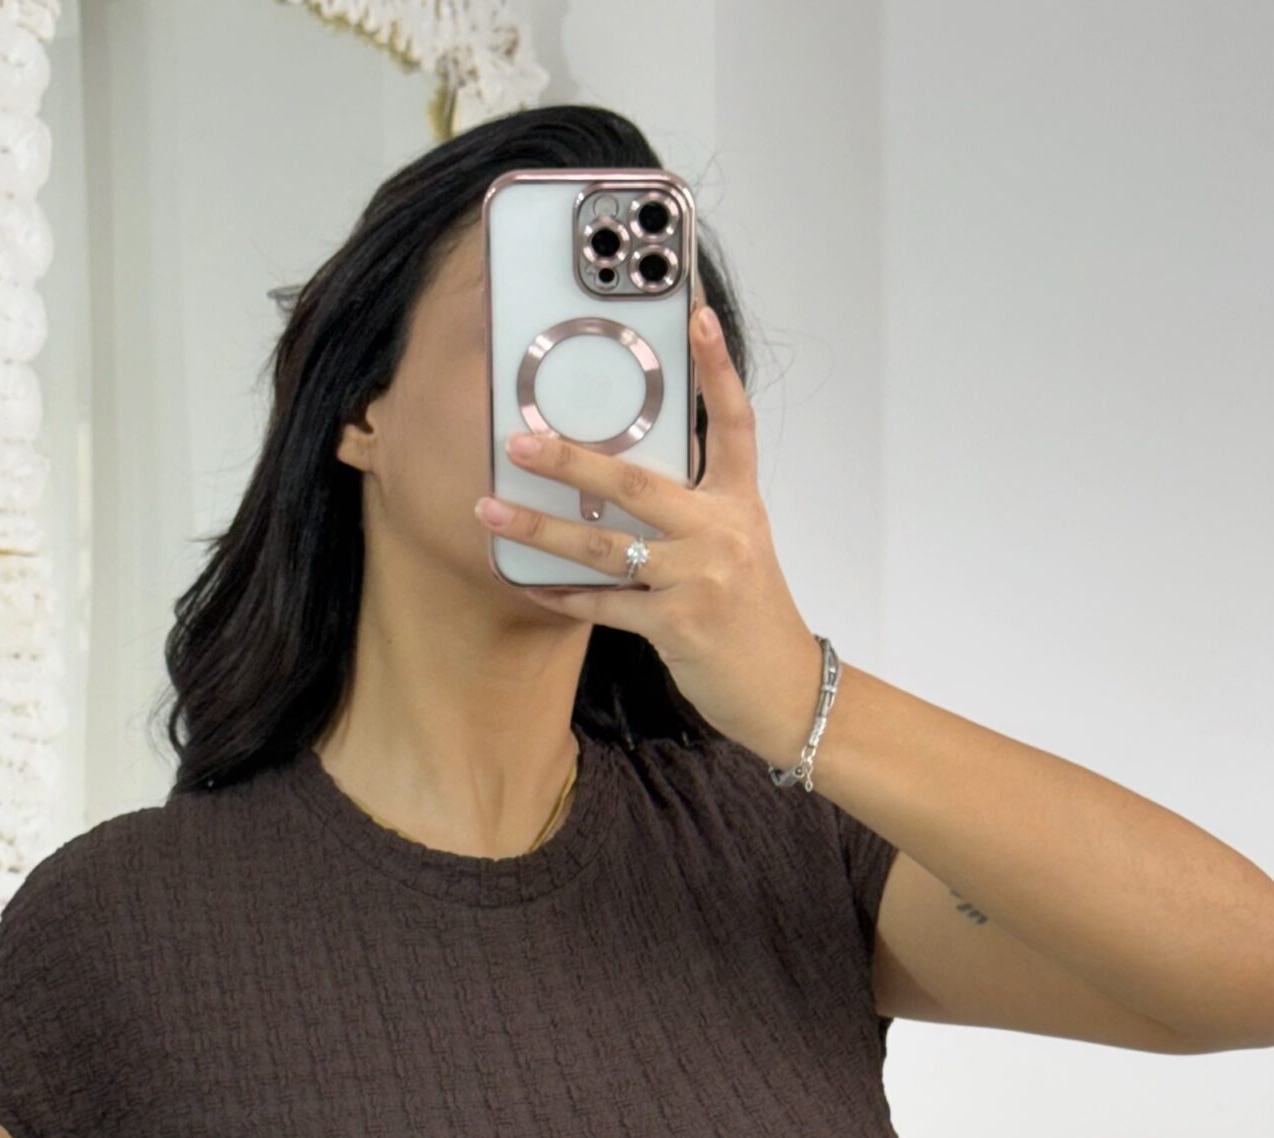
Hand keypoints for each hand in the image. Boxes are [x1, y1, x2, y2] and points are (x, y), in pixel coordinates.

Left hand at [474, 303, 822, 763]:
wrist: (783, 688)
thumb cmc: (751, 616)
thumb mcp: (738, 547)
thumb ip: (694, 511)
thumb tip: (622, 481)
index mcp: (739, 503)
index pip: (733, 423)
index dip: (717, 367)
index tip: (697, 313)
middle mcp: (721, 532)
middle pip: (638, 481)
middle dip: (571, 459)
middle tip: (518, 440)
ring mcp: (700, 579)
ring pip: (606, 546)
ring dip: (541, 529)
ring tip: (490, 512)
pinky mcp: (678, 626)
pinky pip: (605, 605)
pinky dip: (564, 596)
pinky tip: (529, 583)